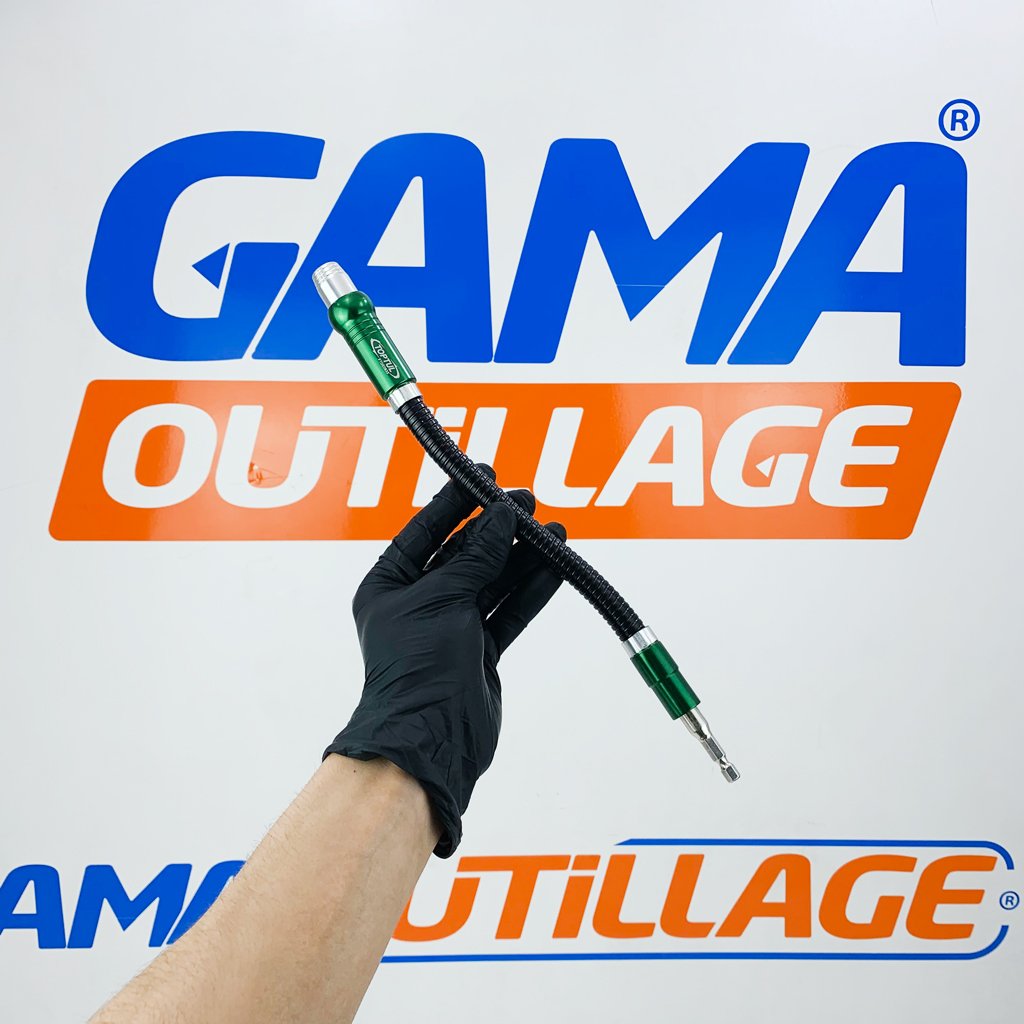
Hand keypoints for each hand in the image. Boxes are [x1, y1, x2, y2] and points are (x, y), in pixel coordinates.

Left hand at [324, 468, 565, 855]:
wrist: (432, 738)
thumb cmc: (418, 668)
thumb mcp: (444, 598)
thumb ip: (477, 556)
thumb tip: (502, 515)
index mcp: (389, 585)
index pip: (426, 531)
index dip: (455, 502)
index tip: (484, 476)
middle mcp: (419, 602)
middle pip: (464, 553)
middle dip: (497, 527)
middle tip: (528, 502)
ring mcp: (451, 626)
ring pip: (493, 579)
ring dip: (522, 555)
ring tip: (554, 529)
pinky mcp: (481, 649)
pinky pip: (509, 608)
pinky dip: (532, 587)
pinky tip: (556, 563)